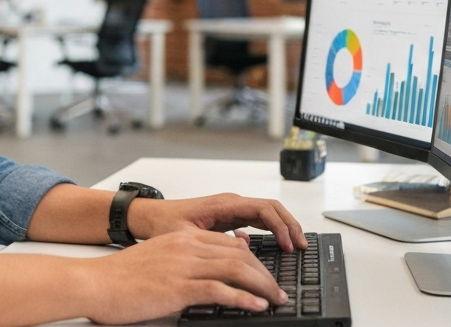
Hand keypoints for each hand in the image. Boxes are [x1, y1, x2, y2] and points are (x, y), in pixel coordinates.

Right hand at [78, 228, 286, 324]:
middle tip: (279, 291)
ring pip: (236, 269)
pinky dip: (244, 298)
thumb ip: (184, 262)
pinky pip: (220, 290)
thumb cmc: (120, 278)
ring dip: (263, 286)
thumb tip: (208, 276)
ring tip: (276, 299)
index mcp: (182, 240)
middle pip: (240, 255)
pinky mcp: (178, 286)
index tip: (266, 277)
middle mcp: (187, 247)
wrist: (94, 283)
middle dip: (265, 274)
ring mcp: (183, 266)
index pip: (231, 245)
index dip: (255, 261)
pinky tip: (256, 306)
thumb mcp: (158, 261)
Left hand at [129, 193, 306, 250]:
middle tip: (301, 246)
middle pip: (272, 209)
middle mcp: (231, 203)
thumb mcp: (187, 236)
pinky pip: (257, 220)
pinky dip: (272, 230)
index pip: (264, 209)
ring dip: (283, 228)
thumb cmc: (164, 223)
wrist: (149, 217)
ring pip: (267, 214)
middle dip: (289, 226)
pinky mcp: (229, 218)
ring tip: (295, 246)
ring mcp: (231, 210)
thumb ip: (213, 242)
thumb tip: (241, 248)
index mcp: (224, 204)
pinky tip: (276, 246)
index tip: (288, 245)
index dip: (281, 226)